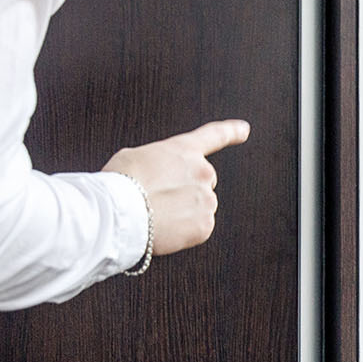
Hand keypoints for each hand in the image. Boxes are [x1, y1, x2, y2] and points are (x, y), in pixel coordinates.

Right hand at [101, 119, 248, 256]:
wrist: (119, 212)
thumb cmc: (121, 183)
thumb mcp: (134, 157)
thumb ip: (157, 161)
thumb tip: (155, 174)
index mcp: (184, 150)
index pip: (213, 136)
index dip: (231, 131)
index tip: (243, 129)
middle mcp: (202, 171)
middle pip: (202, 183)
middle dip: (186, 191)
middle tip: (161, 199)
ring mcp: (207, 199)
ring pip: (200, 208)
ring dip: (184, 212)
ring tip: (157, 214)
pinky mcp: (205, 225)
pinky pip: (198, 229)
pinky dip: (185, 232)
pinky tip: (165, 228)